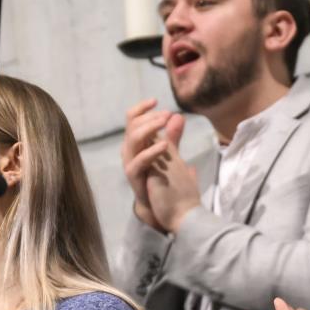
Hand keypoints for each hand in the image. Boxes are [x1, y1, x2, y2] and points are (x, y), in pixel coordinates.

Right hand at [140, 115, 202, 232]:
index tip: (156, 101)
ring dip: (149, 128)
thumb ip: (172, 137)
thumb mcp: (171, 155)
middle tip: (166, 114)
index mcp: (138, 144)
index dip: (142, 108)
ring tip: (164, 123)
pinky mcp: (134, 177)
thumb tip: (178, 116)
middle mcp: (131, 151)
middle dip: (149, 116)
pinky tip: (164, 146)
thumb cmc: (165, 181)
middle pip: (132, 126)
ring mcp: (131, 163)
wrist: (167, 208)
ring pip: (132, 139)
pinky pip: (138, 161)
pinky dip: (151, 151)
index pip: (133, 119)